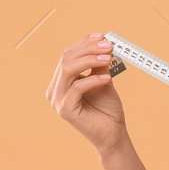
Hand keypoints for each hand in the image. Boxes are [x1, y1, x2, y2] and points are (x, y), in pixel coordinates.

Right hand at [46, 33, 126, 154]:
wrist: (113, 134)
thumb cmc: (107, 109)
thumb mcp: (103, 80)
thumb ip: (99, 64)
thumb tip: (103, 42)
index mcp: (61, 81)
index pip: (68, 54)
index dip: (84, 43)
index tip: (102, 36)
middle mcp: (55, 89)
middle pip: (66, 59)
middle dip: (88, 48)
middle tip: (108, 45)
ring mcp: (58, 100)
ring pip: (68, 70)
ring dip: (89, 60)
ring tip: (108, 58)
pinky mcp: (65, 110)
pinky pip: (76, 88)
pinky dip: (92, 79)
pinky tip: (107, 78)